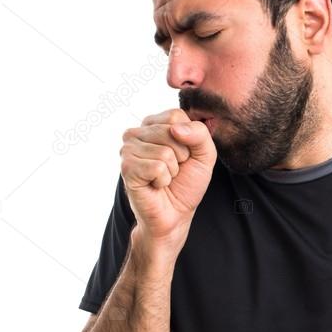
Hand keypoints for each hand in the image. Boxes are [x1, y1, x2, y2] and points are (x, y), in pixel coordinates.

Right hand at [120, 109, 216, 248]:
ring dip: (172, 171)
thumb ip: (200, 134)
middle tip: (173, 171)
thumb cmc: (186, 184)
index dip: (188, 140)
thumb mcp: (204, 155)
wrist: (175, 215)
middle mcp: (136, 133)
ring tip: (164, 179)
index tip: (182, 157)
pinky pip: (157, 167)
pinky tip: (156, 185)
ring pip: (165, 152)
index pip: (176, 116)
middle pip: (171, 131)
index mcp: (153, 124)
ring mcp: (128, 149)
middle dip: (181, 156)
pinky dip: (163, 180)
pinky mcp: (127, 167)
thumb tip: (176, 129)